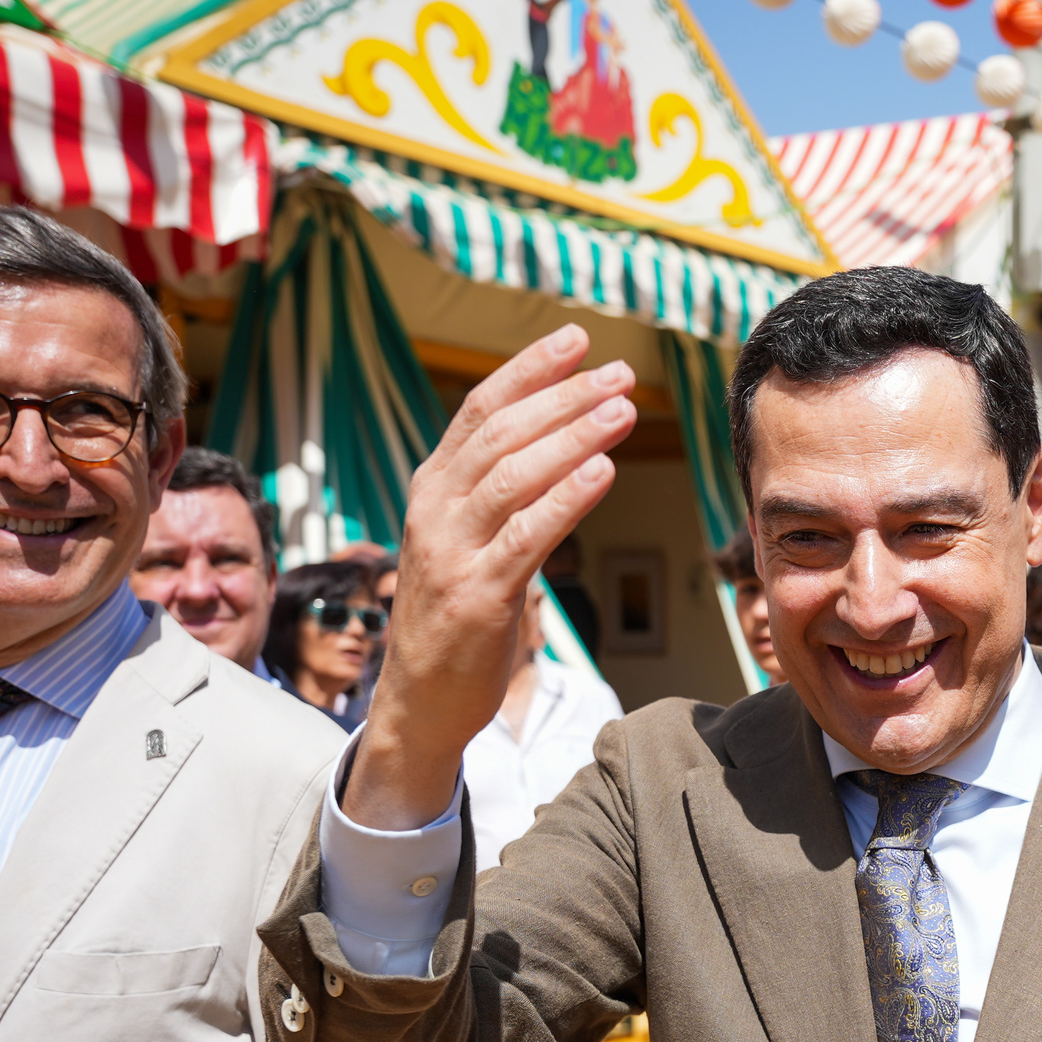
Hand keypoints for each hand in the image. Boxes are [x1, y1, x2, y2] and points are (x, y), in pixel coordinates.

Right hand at [347, 327, 635, 828]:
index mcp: (433, 488)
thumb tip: (557, 443)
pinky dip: (566, 499)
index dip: (529, 370)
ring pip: (513, 475)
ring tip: (623, 410)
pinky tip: (603, 472)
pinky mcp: (477, 595)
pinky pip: (526, 536)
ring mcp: (452, 551)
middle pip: (502, 433)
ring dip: (572, 436)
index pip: (479, 410)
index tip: (576, 340)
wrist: (418, 701)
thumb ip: (498, 493)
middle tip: (620, 373)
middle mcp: (434, 510)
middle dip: (564, 397)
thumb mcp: (467, 540)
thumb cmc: (455, 616)